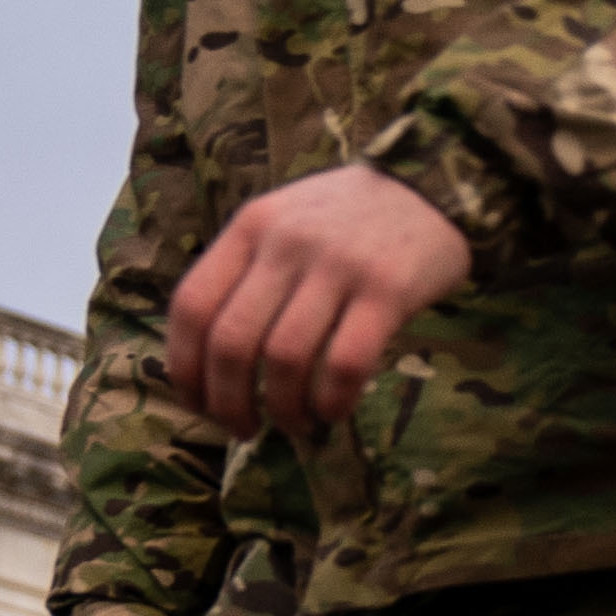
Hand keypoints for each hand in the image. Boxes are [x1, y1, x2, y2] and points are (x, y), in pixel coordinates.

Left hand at [166, 164, 473, 440]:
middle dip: (229, 403)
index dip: (184, 367)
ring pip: (286, 359)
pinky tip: (333, 411)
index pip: (191, 306)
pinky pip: (346, 363)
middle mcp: (287, 242)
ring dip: (284, 408)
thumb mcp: (281, 221)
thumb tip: (207, 363)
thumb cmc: (345, 219)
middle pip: (232, 341)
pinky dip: (332, 401)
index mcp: (250, 226)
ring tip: (294, 423)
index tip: (198, 404)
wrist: (431, 187)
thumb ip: (245, 273)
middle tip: (244, 429)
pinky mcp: (388, 290)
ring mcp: (338, 264)